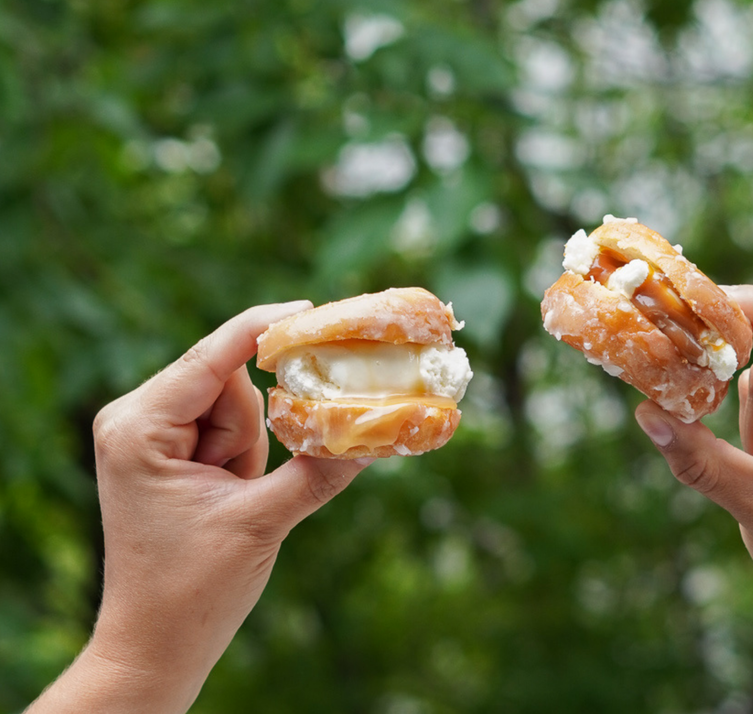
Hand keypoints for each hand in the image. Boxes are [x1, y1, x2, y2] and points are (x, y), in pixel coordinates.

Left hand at [29, 302, 372, 712]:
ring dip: (253, 448)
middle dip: (258, 426)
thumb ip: (320, 471)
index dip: (264, 329)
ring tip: (236, 500)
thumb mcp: (261, 524)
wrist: (156, 646)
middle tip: (256, 476)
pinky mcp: (172, 453)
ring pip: (236, 407)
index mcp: (140, 427)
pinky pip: (230, 430)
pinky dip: (249, 454)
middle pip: (228, 383)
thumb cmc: (191, 591)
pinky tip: (235, 496)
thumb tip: (381, 435)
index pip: (212, 357)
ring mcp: (153, 435)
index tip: (312, 311)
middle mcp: (138, 419)